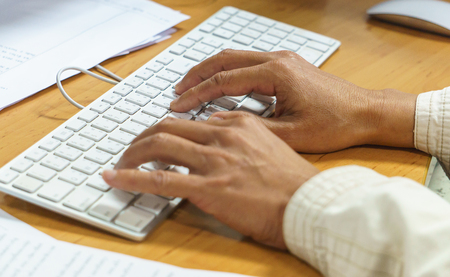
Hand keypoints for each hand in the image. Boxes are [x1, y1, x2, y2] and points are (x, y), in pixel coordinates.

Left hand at [103, 116, 318, 248]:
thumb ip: (242, 134)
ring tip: (121, 161)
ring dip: (133, 152)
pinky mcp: (208, 189)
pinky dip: (131, 177)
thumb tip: (218, 129)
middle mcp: (223, 137)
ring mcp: (214, 162)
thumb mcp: (271, 144)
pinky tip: (115, 177)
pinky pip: (160, 179)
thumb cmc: (294, 181)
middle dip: (143, 136)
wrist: (309, 205)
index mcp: (238, 125)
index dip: (167, 129)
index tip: (157, 138)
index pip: (190, 121)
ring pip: (159, 145)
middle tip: (132, 148)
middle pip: (168, 126)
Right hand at [171, 50, 416, 152]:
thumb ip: (255, 129)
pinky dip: (228, 72)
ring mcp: (282, 59)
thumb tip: (222, 129)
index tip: (178, 106)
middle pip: (224, 59)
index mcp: (276, 73)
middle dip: (197, 75)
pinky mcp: (286, 65)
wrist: (365, 112)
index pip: (224, 81)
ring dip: (211, 70)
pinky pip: (248, 62)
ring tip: (191, 87)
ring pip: (235, 57)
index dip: (197, 95)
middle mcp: (277, 60)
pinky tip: (221, 86)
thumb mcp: (292, 135)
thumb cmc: (335, 123)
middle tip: (177, 91)